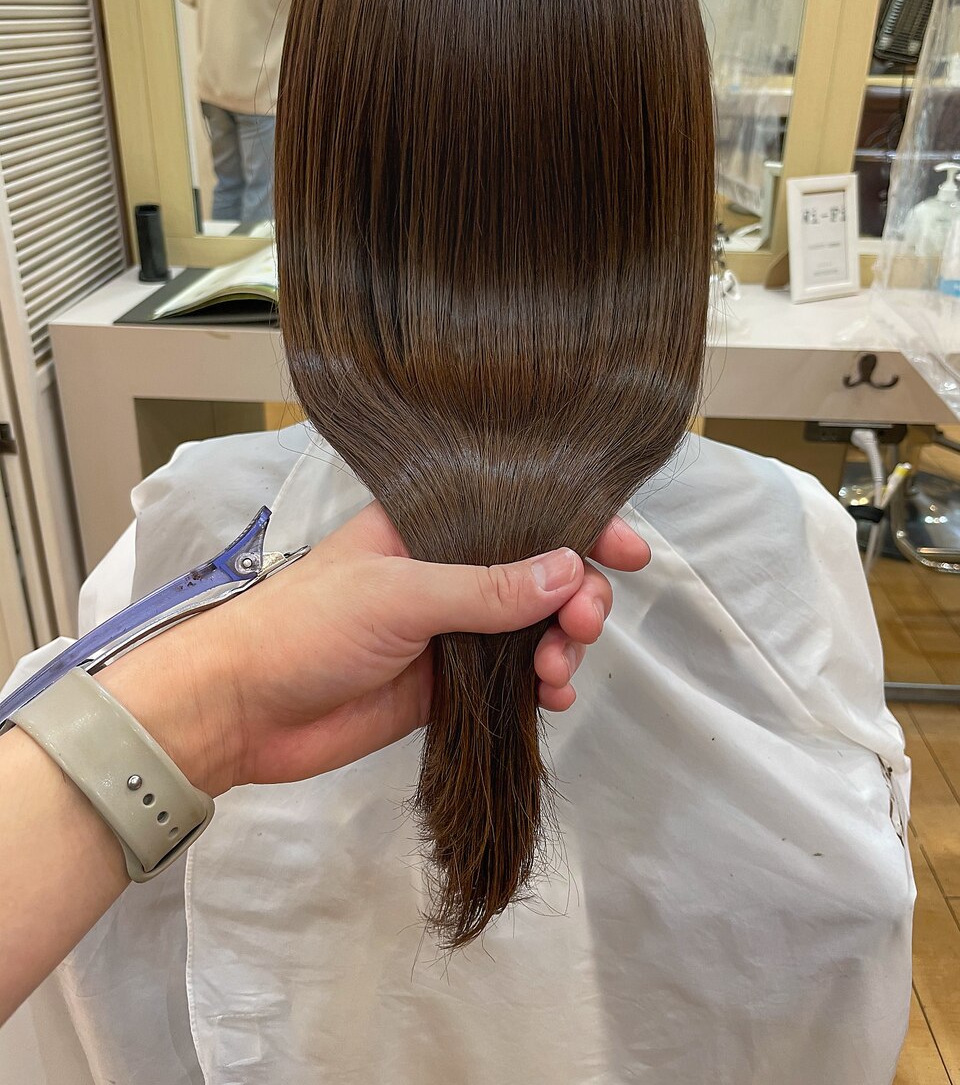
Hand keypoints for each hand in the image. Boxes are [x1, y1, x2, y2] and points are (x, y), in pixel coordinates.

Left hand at [102, 505, 649, 793]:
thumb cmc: (308, 625)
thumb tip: (572, 572)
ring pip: (533, 629)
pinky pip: (512, 680)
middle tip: (583, 624)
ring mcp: (450, 629)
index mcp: (432, 522)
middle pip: (540, 572)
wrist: (243, 710)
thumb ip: (488, 588)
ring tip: (557, 670)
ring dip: (562, 645)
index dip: (579, 524)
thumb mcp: (401, 594)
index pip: (520, 510)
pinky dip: (540, 687)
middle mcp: (448, 569)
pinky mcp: (447, 685)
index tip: (629, 552)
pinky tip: (551, 700)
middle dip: (577, 596)